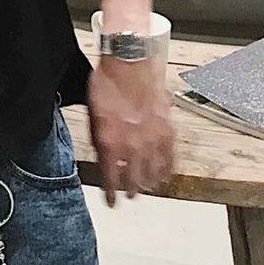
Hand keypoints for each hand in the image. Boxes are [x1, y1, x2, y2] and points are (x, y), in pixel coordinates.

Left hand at [86, 56, 176, 206]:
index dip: (111, 193)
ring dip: (149, 183)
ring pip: (154, 173)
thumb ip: (99, 139)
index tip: (111, 201)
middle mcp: (134, 146)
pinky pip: (171, 158)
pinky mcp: (168, 131)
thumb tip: (104, 156)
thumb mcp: (93, 114)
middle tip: (129, 194)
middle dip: (131, 190)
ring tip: (146, 187)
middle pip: (135, 180)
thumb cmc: (106, 83)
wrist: (128, 63)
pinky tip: (165, 175)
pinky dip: (168, 170)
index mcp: (111, 143)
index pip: (112, 179)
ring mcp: (153, 140)